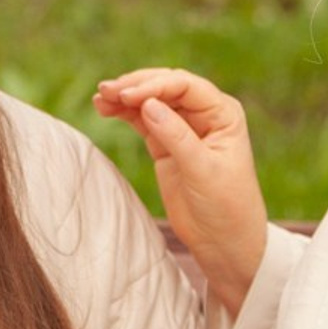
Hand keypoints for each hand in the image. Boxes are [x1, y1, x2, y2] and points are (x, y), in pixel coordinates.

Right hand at [94, 68, 267, 313]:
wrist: (225, 242)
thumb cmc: (226, 207)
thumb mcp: (203, 172)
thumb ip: (176, 137)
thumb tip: (148, 104)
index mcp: (223, 113)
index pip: (185, 86)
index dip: (155, 85)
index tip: (128, 95)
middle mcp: (205, 114)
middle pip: (166, 86)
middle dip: (136, 85)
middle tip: (107, 90)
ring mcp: (184, 128)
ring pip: (151, 101)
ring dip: (126, 97)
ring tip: (100, 97)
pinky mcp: (166, 144)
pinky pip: (143, 120)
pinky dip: (124, 113)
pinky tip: (106, 108)